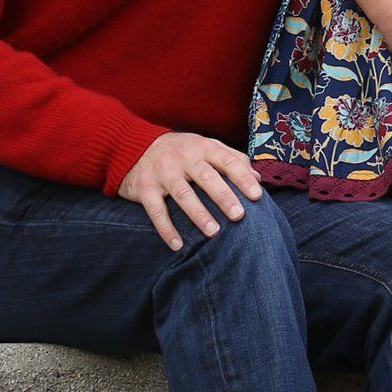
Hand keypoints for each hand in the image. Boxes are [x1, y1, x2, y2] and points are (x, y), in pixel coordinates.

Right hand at [118, 132, 263, 251]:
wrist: (132, 145)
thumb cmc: (180, 150)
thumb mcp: (205, 146)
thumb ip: (232, 158)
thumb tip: (258, 177)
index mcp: (202, 147)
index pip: (227, 160)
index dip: (243, 178)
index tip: (257, 196)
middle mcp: (183, 158)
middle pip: (206, 177)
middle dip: (224, 196)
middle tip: (239, 216)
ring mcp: (163, 172)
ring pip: (183, 194)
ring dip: (198, 214)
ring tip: (213, 232)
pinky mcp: (145, 187)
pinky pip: (156, 210)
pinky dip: (166, 229)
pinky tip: (177, 245)